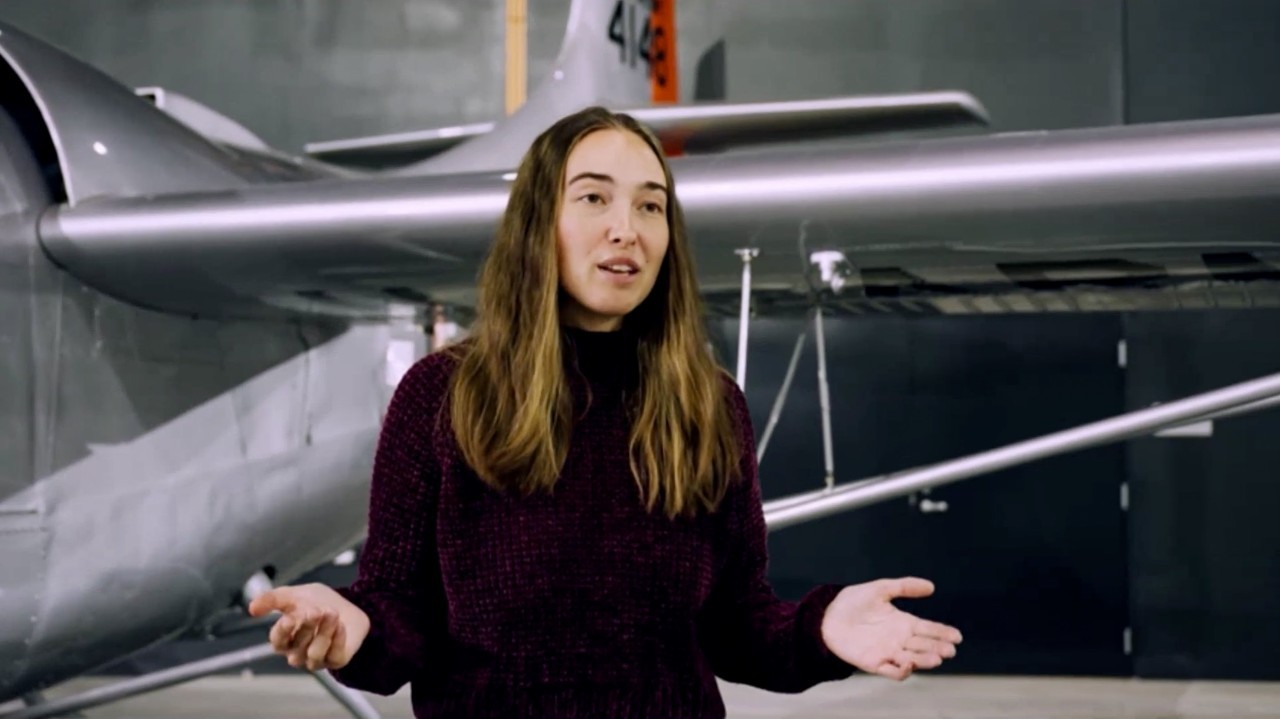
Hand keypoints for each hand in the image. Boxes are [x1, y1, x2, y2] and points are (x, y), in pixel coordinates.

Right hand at [248, 583, 370, 671]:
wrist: (348, 604)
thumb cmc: (317, 602)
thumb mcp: (294, 595)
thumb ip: (272, 599)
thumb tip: (251, 608)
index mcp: (285, 639)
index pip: (277, 642)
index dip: (282, 631)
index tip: (290, 617)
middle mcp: (298, 653)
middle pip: (296, 647)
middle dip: (306, 626)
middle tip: (315, 610)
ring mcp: (317, 659)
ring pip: (315, 654)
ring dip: (323, 632)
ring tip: (331, 613)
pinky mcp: (336, 660)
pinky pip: (334, 656)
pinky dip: (337, 639)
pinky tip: (340, 625)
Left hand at [820, 577, 961, 680]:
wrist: (827, 615)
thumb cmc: (854, 601)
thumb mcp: (880, 589)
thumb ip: (904, 586)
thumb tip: (931, 586)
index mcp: (904, 623)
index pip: (929, 629)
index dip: (943, 633)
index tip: (957, 636)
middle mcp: (900, 639)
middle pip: (925, 646)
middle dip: (938, 649)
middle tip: (949, 650)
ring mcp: (888, 652)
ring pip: (913, 660)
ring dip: (925, 661)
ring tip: (936, 658)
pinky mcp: (874, 663)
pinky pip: (891, 671)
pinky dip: (901, 671)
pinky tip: (908, 664)